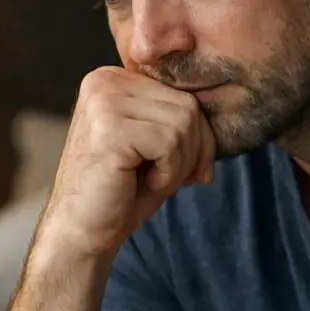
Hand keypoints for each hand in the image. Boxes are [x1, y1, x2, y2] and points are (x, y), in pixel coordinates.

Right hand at [41, 66, 216, 257]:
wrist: (82, 231)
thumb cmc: (122, 191)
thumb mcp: (158, 147)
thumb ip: (182, 120)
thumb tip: (227, 109)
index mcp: (115, 79)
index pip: (184, 95)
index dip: (197, 138)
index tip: (184, 170)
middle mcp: (105, 81)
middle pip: (188, 107)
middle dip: (191, 152)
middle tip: (164, 179)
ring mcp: (104, 102)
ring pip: (183, 123)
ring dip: (179, 165)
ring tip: (150, 180)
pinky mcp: (108, 128)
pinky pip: (169, 142)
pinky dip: (168, 173)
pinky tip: (143, 183)